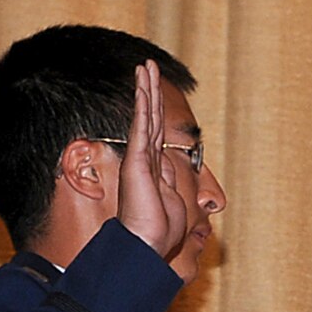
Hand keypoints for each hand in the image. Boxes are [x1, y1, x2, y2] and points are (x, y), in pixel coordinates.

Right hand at [116, 60, 191, 262]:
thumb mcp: (174, 201)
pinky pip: (141, 126)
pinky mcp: (137, 160)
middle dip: (150, 91)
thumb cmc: (160, 232)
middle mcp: (145, 160)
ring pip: (144, 116)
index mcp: (155, 169)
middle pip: (149, 117)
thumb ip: (171, 180)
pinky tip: (143, 85)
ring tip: (144, 66)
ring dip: (145, 89)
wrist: (146, 245)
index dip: (157, 111)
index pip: (157, 133)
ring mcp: (139, 158)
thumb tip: (171, 166)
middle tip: (147, 67)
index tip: (155, 90)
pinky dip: (142, 104)